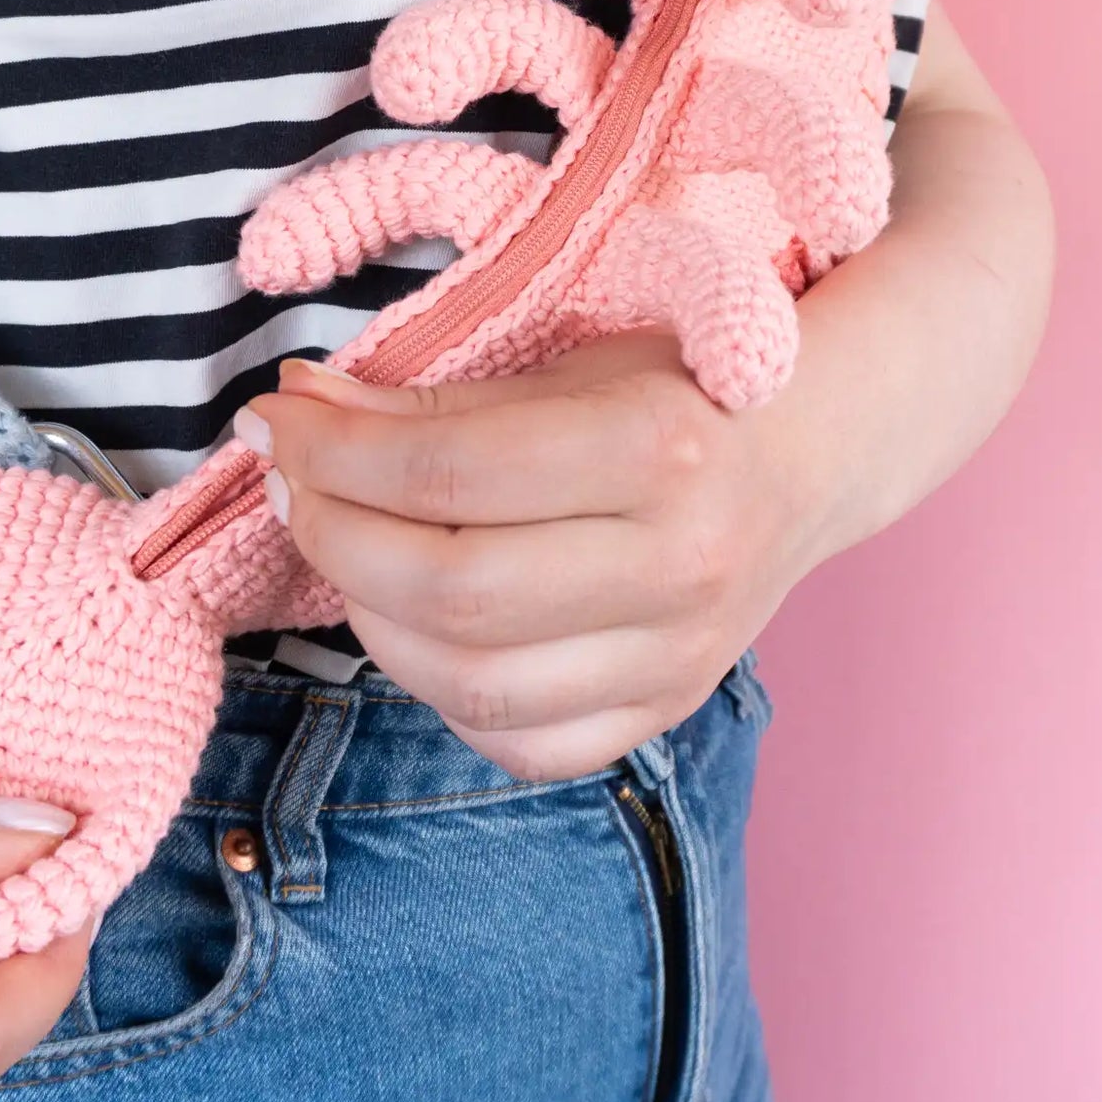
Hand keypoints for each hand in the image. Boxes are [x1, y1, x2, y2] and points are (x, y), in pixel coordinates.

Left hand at [236, 5, 1056, 784]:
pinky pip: (523, 744)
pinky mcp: (667, 708)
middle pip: (446, 589)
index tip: (275, 414)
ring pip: (470, 684)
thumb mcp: (574, 356)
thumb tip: (301, 411)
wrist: (825, 439)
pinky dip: (443, 691)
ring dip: (367, 613)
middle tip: (289, 479)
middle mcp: (682, 568)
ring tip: (344, 542)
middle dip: (330, 530)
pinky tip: (418, 624)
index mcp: (662, 449)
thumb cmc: (686, 374)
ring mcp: (682, 656)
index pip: (444, 473)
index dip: (330, 449)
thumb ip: (440, 396)